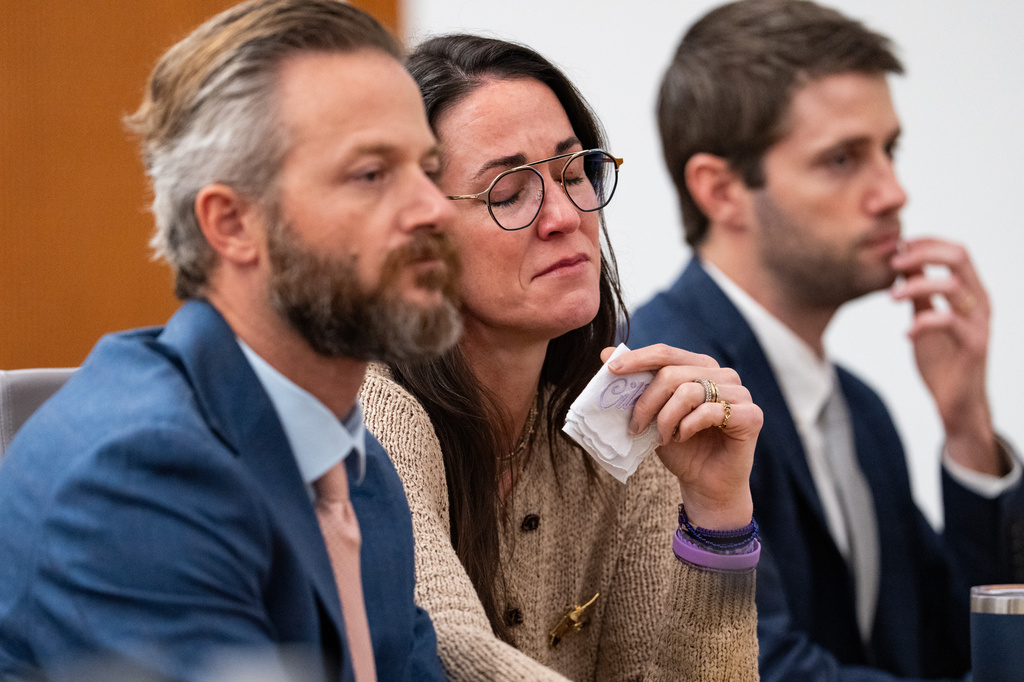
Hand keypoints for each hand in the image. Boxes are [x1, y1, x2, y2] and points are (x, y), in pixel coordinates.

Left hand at [603, 344, 761, 528]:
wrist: (704, 484)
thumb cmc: (680, 447)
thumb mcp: (652, 414)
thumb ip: (636, 385)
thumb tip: (605, 353)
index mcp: (700, 367)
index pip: (666, 353)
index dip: (638, 359)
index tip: (611, 370)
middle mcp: (723, 374)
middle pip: (673, 374)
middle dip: (647, 402)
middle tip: (635, 426)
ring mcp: (740, 393)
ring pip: (689, 392)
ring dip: (666, 418)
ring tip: (662, 436)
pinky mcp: (751, 415)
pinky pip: (709, 412)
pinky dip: (687, 427)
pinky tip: (683, 438)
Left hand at [890, 237, 1001, 473]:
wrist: (955, 401)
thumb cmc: (941, 358)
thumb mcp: (924, 316)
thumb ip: (919, 290)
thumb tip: (903, 260)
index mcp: (970, 291)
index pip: (955, 251)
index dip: (926, 243)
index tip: (896, 247)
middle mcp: (979, 302)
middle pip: (959, 257)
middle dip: (922, 253)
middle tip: (892, 263)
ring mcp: (979, 322)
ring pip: (952, 286)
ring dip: (916, 285)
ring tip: (891, 298)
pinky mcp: (974, 345)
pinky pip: (949, 321)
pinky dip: (922, 322)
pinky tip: (906, 333)